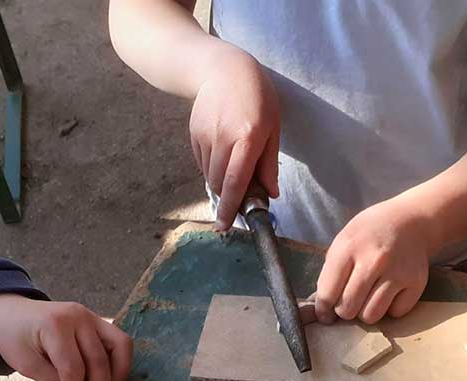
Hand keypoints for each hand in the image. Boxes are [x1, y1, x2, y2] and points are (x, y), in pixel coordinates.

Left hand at [0, 294, 133, 380]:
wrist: (11, 311)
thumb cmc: (13, 336)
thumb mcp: (27, 364)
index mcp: (54, 326)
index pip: (73, 368)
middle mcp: (78, 317)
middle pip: (99, 360)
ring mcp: (92, 316)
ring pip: (120, 346)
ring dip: (118, 374)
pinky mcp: (98, 320)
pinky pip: (120, 342)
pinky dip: (119, 362)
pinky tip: (110, 379)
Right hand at [190, 47, 279, 230]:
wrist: (223, 69)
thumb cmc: (257, 98)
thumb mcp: (273, 128)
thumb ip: (270, 163)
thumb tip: (270, 194)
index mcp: (248, 138)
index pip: (235, 182)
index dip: (230, 208)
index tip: (225, 226)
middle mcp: (223, 138)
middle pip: (219, 183)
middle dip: (227, 198)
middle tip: (239, 199)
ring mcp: (205, 135)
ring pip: (209, 174)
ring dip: (220, 181)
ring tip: (233, 167)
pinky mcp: (194, 133)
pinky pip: (202, 162)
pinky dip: (212, 167)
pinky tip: (223, 153)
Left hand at [314, 199, 433, 324]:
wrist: (410, 220)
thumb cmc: (370, 234)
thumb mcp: (343, 241)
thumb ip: (331, 272)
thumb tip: (323, 308)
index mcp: (349, 248)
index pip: (327, 293)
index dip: (323, 309)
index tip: (325, 314)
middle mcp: (374, 260)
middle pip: (348, 309)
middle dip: (345, 310)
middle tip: (351, 301)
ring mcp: (397, 272)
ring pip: (371, 316)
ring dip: (367, 312)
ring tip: (369, 297)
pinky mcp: (416, 282)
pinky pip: (395, 313)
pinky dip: (391, 308)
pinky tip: (390, 292)